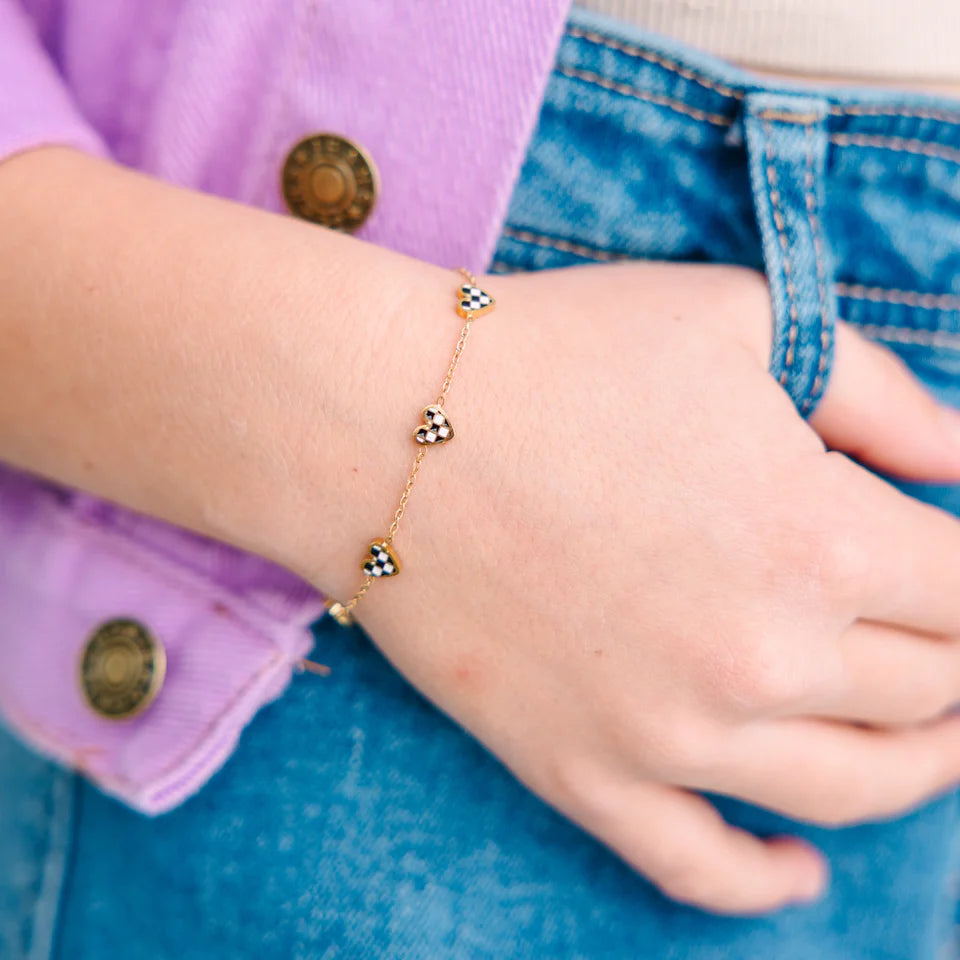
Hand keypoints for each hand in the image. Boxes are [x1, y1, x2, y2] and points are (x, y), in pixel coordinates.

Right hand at [346, 260, 959, 915]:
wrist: (384, 423)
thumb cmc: (560, 355)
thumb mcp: (743, 323)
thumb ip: (884, 394)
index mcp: (819, 541)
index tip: (957, 565)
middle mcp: (760, 661)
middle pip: (930, 697)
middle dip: (956, 663)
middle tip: (943, 636)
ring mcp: (667, 737)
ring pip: (850, 792)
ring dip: (914, 766)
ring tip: (927, 737)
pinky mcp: (581, 772)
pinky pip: (699, 868)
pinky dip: (767, 880)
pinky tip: (798, 868)